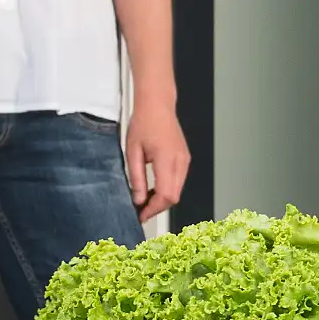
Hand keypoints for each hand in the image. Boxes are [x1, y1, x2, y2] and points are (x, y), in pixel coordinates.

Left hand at [124, 102, 189, 220]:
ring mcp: (185, 160)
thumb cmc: (144, 122)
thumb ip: (136, 178)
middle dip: (158, 207)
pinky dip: (167, 189)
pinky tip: (154, 188)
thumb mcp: (133, 151)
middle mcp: (180, 161)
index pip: (166, 195)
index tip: (141, 215)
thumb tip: (139, 200)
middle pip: (174, 197)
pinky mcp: (185, 159)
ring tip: (145, 199)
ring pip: (177, 191)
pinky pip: (178, 181)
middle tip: (141, 210)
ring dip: (163, 199)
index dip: (153, 209)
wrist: (157, 104)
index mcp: (167, 159)